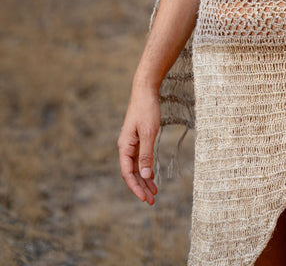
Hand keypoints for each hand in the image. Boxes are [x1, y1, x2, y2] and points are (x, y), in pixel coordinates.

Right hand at [118, 86, 159, 204]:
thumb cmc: (146, 109)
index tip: (145, 198)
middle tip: (152, 201)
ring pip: (136, 167)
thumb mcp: (148, 133)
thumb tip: (145, 175)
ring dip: (144, 180)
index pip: (127, 173)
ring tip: (154, 193)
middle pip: (131, 172)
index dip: (135, 187)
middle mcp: (126, 146)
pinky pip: (140, 158)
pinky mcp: (138, 138)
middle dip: (141, 187)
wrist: (145, 90)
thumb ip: (146, 154)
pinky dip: (146, 168)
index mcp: (124, 146)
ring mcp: (132, 143)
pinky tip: (152, 176)